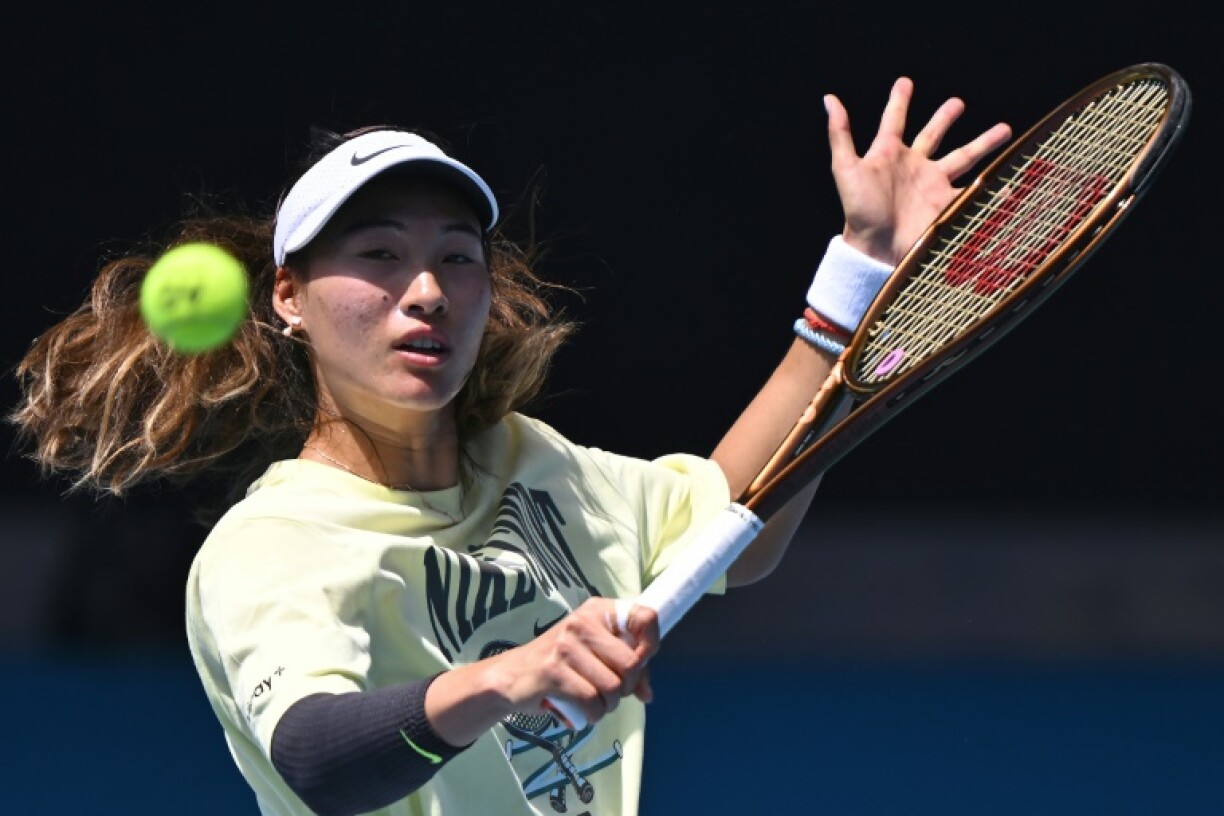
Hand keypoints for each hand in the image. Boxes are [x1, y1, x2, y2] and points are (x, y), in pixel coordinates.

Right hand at [497, 598, 660, 725]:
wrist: (511, 676)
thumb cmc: (560, 664)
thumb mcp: (594, 655)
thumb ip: (625, 669)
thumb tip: (647, 694)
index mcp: (598, 611)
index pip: (645, 618)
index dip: (651, 644)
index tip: (640, 663)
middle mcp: (582, 622)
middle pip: (631, 663)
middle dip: (627, 687)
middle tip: (611, 693)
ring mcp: (566, 645)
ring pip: (613, 687)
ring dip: (609, 705)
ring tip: (596, 703)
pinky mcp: (553, 671)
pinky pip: (592, 701)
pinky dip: (595, 715)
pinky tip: (586, 713)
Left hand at [826, 76, 1012, 263]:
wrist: (876, 248)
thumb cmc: (858, 209)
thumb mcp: (845, 168)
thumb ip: (840, 134)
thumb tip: (829, 99)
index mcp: (889, 154)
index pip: (894, 120)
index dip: (899, 101)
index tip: (905, 81)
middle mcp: (914, 166)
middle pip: (934, 135)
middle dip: (945, 118)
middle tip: (958, 102)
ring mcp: (932, 185)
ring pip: (963, 157)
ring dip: (983, 143)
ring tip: (1005, 129)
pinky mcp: (947, 204)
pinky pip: (975, 193)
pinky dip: (994, 188)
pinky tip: (1011, 180)